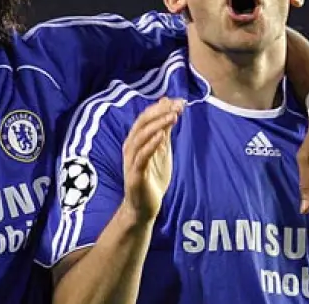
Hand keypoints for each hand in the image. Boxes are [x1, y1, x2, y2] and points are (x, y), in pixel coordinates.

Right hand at [121, 98, 182, 222]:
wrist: (143, 208)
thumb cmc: (152, 178)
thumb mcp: (161, 151)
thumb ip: (164, 130)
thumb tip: (169, 106)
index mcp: (135, 141)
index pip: (145, 118)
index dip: (160, 108)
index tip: (179, 101)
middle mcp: (130, 148)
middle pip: (141, 124)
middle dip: (159, 113)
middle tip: (176, 106)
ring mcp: (131, 161)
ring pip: (140, 137)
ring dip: (156, 125)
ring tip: (172, 116)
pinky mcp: (135, 175)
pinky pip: (141, 157)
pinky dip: (150, 145)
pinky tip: (162, 136)